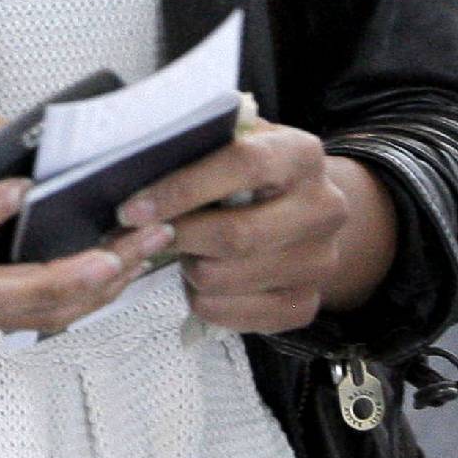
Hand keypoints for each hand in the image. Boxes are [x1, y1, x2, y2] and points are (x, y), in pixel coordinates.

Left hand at [114, 124, 389, 336]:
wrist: (307, 213)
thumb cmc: (251, 172)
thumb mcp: (235, 142)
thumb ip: (199, 145)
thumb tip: (137, 162)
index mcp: (300, 154)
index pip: (242, 166)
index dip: (182, 189)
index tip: (132, 209)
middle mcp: (324, 208)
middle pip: (236, 235)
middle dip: (179, 236)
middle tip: (144, 235)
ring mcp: (319, 262)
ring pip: (226, 278)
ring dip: (188, 267)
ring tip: (182, 250)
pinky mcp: (306, 305)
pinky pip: (232, 315)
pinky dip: (201, 299)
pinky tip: (200, 278)